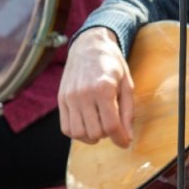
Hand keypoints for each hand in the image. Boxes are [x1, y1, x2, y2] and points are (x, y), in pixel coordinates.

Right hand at [58, 27, 134, 147]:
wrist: (89, 46)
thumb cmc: (111, 64)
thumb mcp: (127, 84)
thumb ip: (127, 112)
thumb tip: (126, 138)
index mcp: (103, 88)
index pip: (111, 126)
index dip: (120, 139)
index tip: (124, 142)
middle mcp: (83, 94)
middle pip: (95, 132)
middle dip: (107, 135)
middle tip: (112, 125)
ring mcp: (70, 97)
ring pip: (79, 133)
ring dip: (91, 136)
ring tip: (99, 125)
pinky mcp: (61, 99)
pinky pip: (66, 127)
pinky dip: (77, 133)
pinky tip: (87, 125)